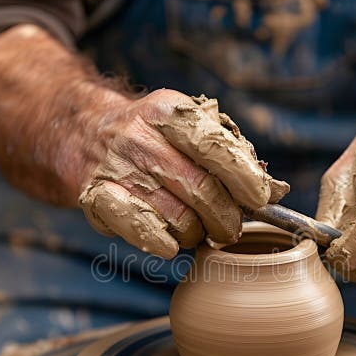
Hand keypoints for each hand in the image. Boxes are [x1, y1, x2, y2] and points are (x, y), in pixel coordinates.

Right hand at [79, 89, 288, 257]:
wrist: (84, 132)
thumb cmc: (154, 137)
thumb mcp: (187, 126)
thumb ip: (229, 153)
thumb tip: (272, 192)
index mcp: (166, 111)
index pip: (214, 146)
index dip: (244, 178)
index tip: (260, 199)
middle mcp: (137, 136)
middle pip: (200, 189)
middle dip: (225, 218)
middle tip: (230, 228)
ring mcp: (115, 169)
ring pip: (176, 218)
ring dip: (196, 233)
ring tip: (195, 228)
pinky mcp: (95, 198)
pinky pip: (142, 232)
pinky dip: (164, 244)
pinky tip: (170, 242)